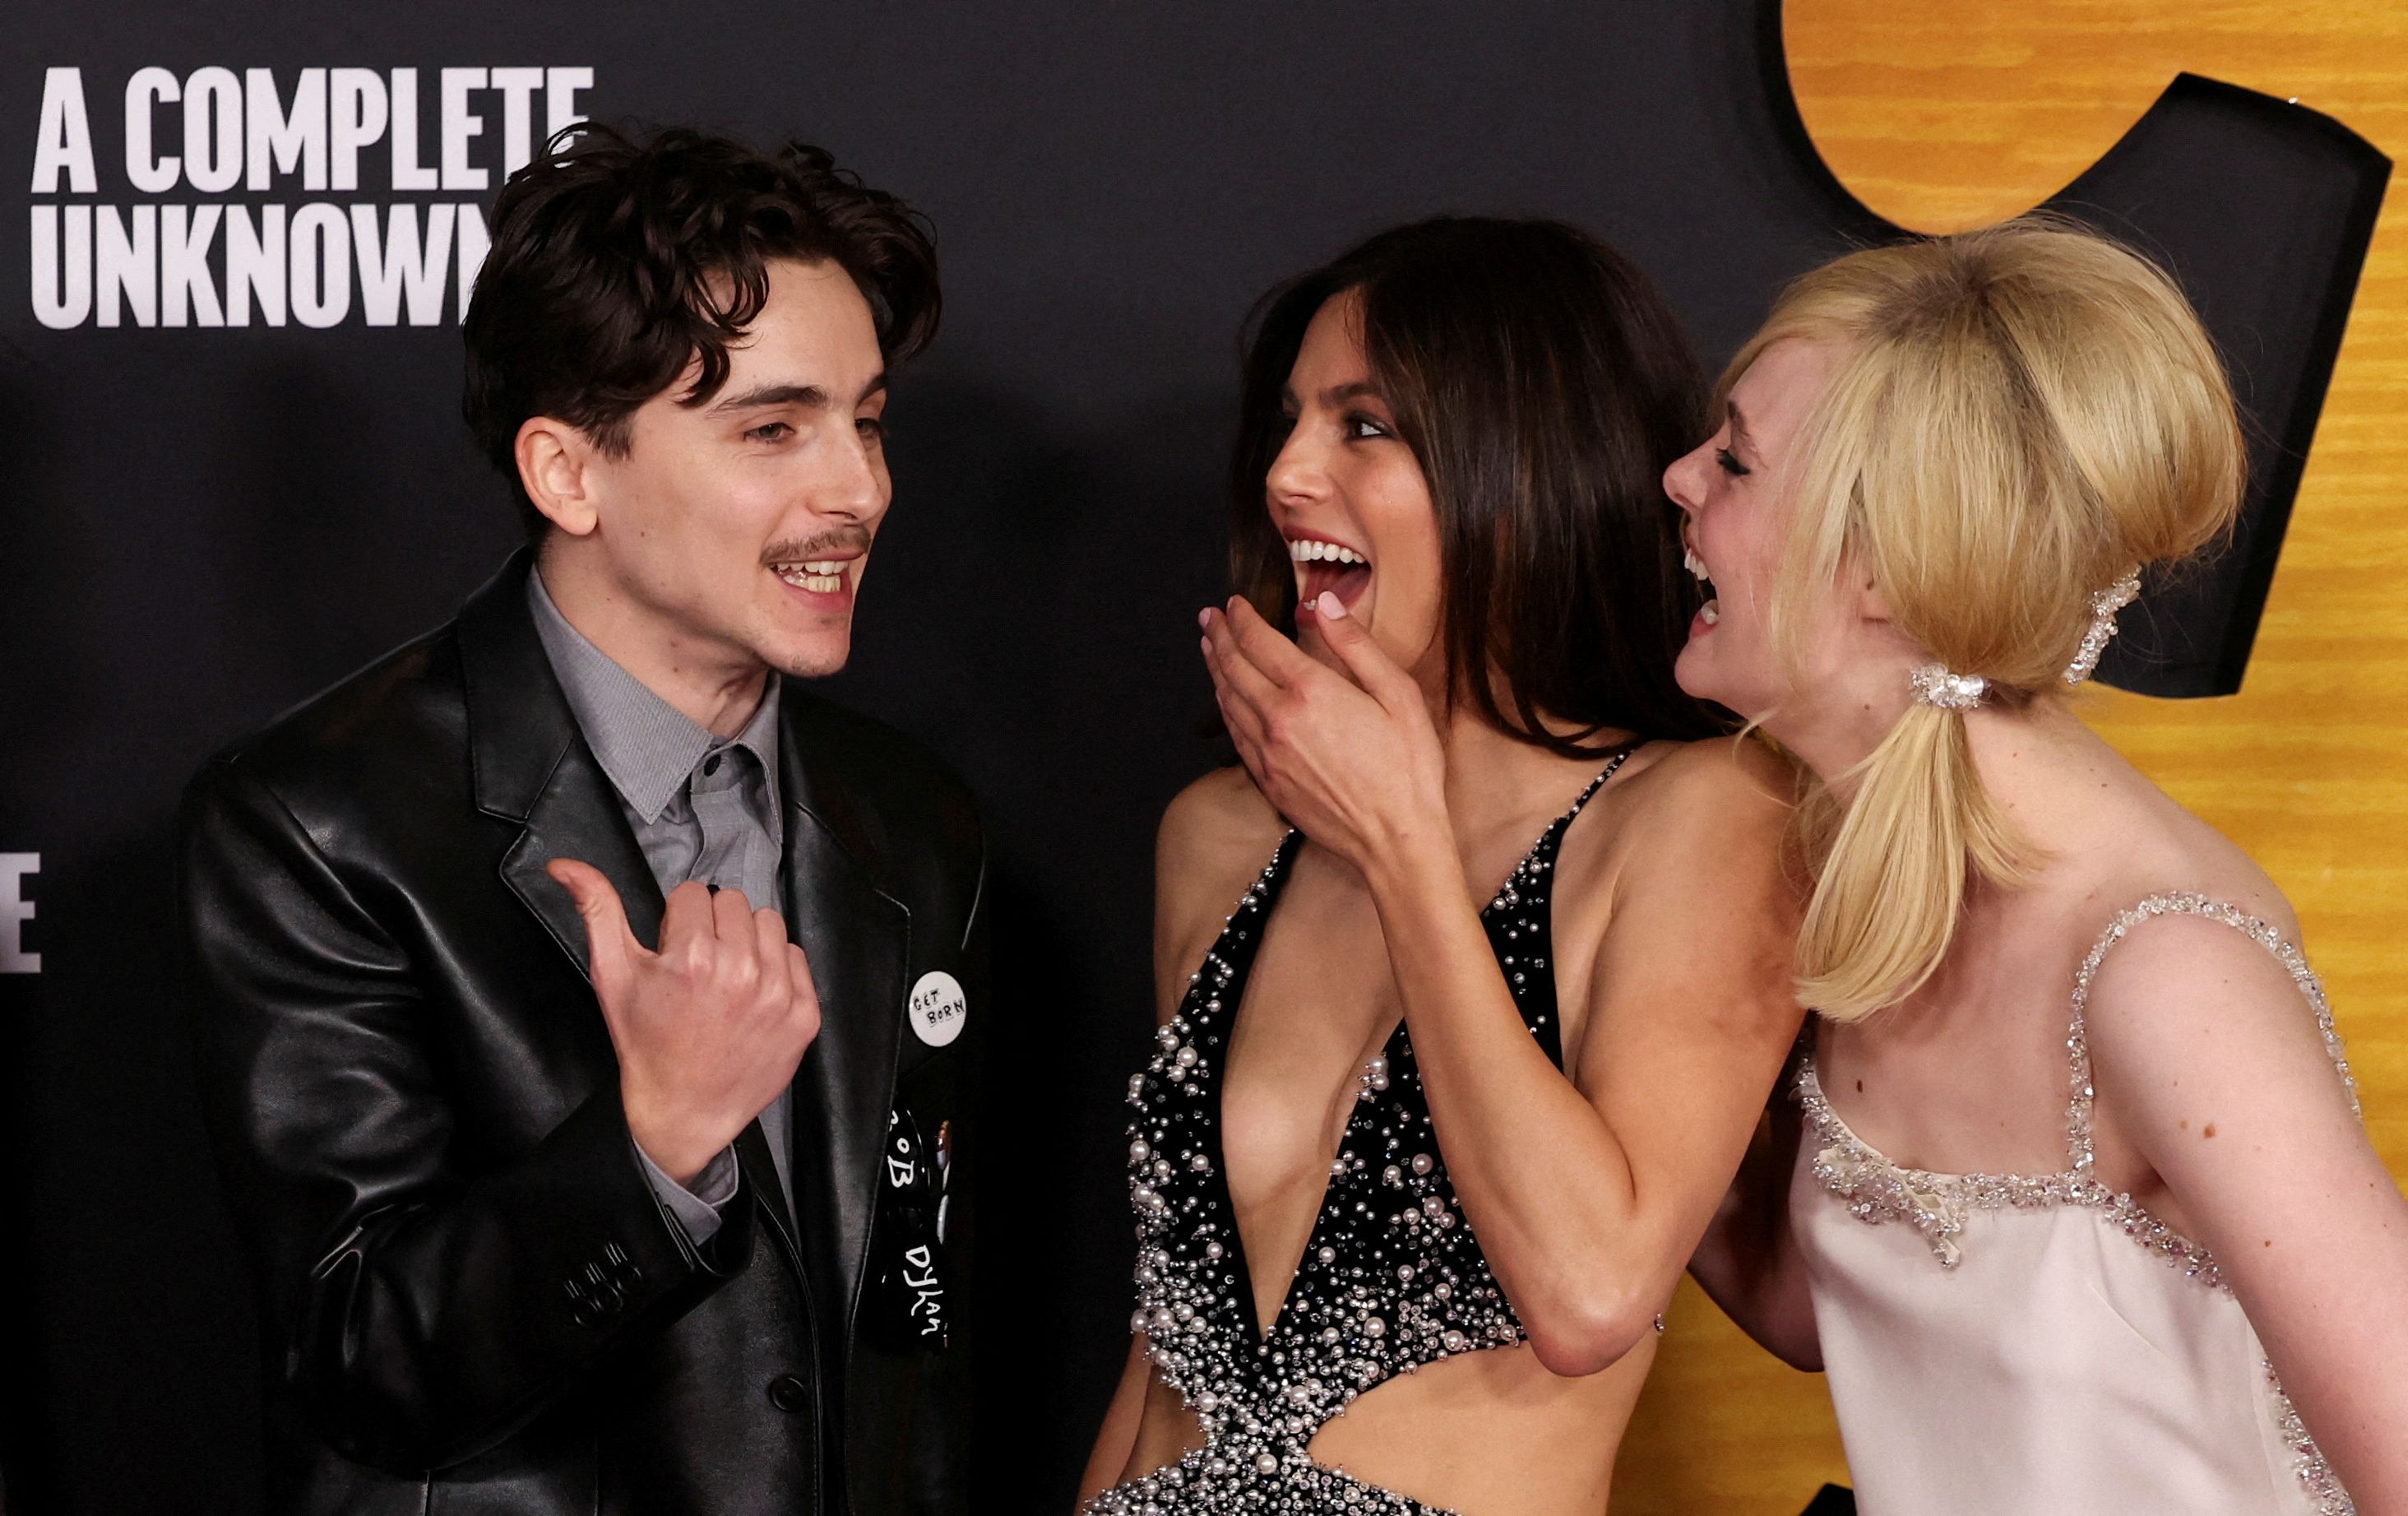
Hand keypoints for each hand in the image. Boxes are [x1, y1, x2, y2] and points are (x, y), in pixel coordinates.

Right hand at [545, 863, 820, 1184]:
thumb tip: (566, 865)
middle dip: (713, 927)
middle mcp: (741, 972)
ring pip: (769, 922)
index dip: (679, 923)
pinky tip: (750, 997)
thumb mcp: (613, 976)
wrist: (682, 1113)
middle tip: (699, 968)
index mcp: (693, 958)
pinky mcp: (804, 1014)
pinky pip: (797, 957)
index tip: (674, 954)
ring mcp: (779, 995)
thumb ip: (597, 911)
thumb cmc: (645, 1045)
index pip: (694, 894)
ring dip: (747, 942)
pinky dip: (775, 970)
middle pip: (733, 902)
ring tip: (725, 978)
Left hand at [1200, 593, 1449, 878]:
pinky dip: (1225, 707)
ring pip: (1227, 701)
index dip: (1242, 618)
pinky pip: (1235, 734)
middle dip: (1220, 637)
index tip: (1233, 603)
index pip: (1259, 642)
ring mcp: (1268, 753)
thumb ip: (1356, 645)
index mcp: (1311, 691)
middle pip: (1234, 668)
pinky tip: (1226, 697)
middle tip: (1210, 618)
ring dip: (1215, 669)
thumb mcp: (1398, 694)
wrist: (1394, 838)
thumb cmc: (1407, 767)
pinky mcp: (1268, 780)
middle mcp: (1279, 719)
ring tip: (1210, 647)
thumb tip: (1324, 604)